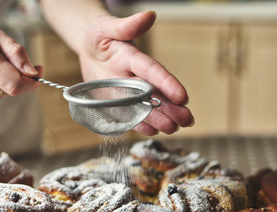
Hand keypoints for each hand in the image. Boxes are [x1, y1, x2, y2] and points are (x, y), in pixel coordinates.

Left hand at [78, 11, 193, 134]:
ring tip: (174, 129)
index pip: (153, 71)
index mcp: (134, 58)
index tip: (183, 96)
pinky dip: (140, 124)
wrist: (89, 48)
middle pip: (156, 94)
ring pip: (147, 107)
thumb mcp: (108, 28)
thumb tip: (149, 15)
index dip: (167, 84)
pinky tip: (153, 131)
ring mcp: (128, 91)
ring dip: (160, 119)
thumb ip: (127, 25)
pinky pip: (131, 114)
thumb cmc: (99, 35)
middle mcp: (135, 76)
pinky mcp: (119, 101)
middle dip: (172, 108)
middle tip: (187, 120)